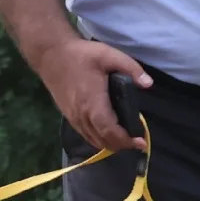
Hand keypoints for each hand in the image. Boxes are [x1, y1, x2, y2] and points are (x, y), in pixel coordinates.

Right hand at [34, 39, 150, 151]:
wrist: (51, 56)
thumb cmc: (81, 55)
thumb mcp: (109, 55)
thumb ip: (131, 68)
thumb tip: (148, 84)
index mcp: (92, 102)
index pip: (109, 130)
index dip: (125, 140)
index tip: (141, 142)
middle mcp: (82, 115)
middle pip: (103, 140)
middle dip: (122, 145)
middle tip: (137, 141)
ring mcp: (74, 118)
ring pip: (94, 141)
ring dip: (111, 144)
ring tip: (126, 139)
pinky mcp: (69, 116)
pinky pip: (86, 135)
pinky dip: (99, 139)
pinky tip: (108, 133)